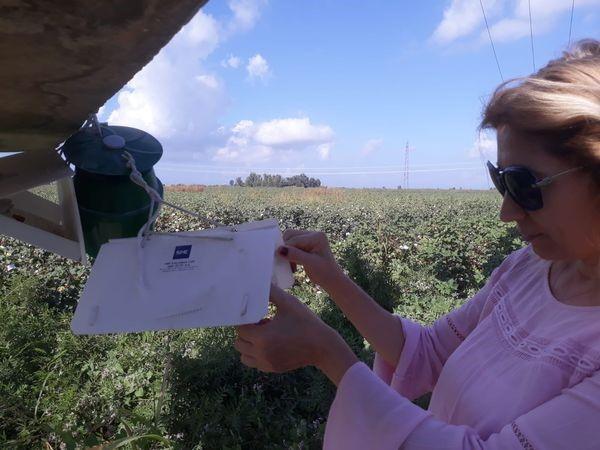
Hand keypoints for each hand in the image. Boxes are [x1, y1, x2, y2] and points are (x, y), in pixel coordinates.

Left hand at [234, 285, 357, 384]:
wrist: (323, 346)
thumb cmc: (305, 322)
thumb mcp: (288, 303)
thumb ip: (271, 292)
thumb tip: (259, 282)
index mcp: (262, 337)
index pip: (240, 328)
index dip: (245, 320)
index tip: (256, 314)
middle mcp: (261, 353)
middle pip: (238, 342)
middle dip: (246, 332)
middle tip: (260, 323)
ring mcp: (266, 363)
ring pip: (244, 355)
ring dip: (248, 344)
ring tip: (264, 335)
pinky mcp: (272, 368)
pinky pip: (254, 362)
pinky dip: (256, 354)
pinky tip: (271, 343)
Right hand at [278, 230, 343, 289]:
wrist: (331, 280)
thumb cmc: (324, 273)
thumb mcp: (309, 263)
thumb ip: (295, 255)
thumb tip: (279, 249)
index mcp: (317, 236)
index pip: (294, 239)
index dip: (286, 249)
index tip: (283, 262)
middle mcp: (313, 234)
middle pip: (290, 236)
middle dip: (286, 249)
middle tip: (288, 263)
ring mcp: (309, 238)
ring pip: (289, 240)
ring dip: (287, 252)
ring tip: (291, 265)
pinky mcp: (306, 244)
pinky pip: (292, 245)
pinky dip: (290, 254)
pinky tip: (294, 265)